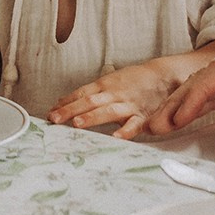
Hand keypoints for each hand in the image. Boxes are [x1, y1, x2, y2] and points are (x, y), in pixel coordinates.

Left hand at [49, 56, 189, 137]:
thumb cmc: (133, 81)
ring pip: (108, 111)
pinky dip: (125, 131)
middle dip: (71, 111)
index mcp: (104, 86)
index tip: (49, 114)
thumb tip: (60, 102)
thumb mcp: (108, 82)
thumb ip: (86, 94)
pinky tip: (115, 138)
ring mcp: (128, 104)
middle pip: (89, 102)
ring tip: (77, 124)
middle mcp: (114, 94)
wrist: (164, 75)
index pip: (81, 94)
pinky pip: (134, 125)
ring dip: (92, 117)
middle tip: (55, 119)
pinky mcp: (143, 116)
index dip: (65, 103)